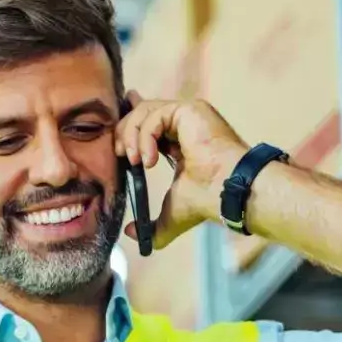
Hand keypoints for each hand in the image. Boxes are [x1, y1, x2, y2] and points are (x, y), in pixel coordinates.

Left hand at [116, 91, 251, 250]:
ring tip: (135, 162)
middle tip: (121, 156)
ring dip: (131, 136)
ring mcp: (187, 115)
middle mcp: (183, 124)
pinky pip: (155, 115)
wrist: (225, 192)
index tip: (116, 148)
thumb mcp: (171, 215)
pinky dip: (144, 136)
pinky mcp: (190, 109)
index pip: (147, 125)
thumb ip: (151, 225)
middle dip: (124, 133)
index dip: (127, 129)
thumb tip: (131, 233)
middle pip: (140, 113)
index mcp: (178, 143)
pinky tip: (149, 160)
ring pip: (144, 111)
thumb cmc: (205, 200)